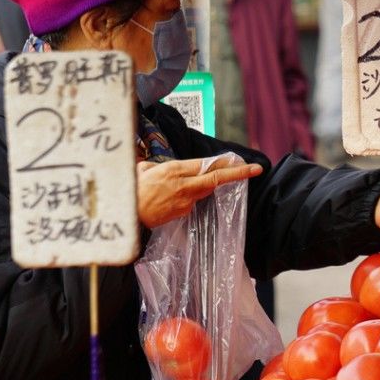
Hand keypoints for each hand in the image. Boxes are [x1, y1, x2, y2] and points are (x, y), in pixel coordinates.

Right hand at [137, 157, 262, 228]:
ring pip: (203, 190)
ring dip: (204, 185)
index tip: (248, 164)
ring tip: (187, 183)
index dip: (229, 165)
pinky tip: (169, 198)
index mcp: (174, 169)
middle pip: (216, 179)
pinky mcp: (182, 213)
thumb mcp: (143, 170)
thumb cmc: (129, 190)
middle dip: (237, 174)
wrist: (124, 215)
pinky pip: (190, 202)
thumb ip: (156, 166)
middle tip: (255, 169)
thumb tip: (158, 168)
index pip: (208, 165)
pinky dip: (187, 197)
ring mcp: (185, 201)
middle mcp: (184, 184)